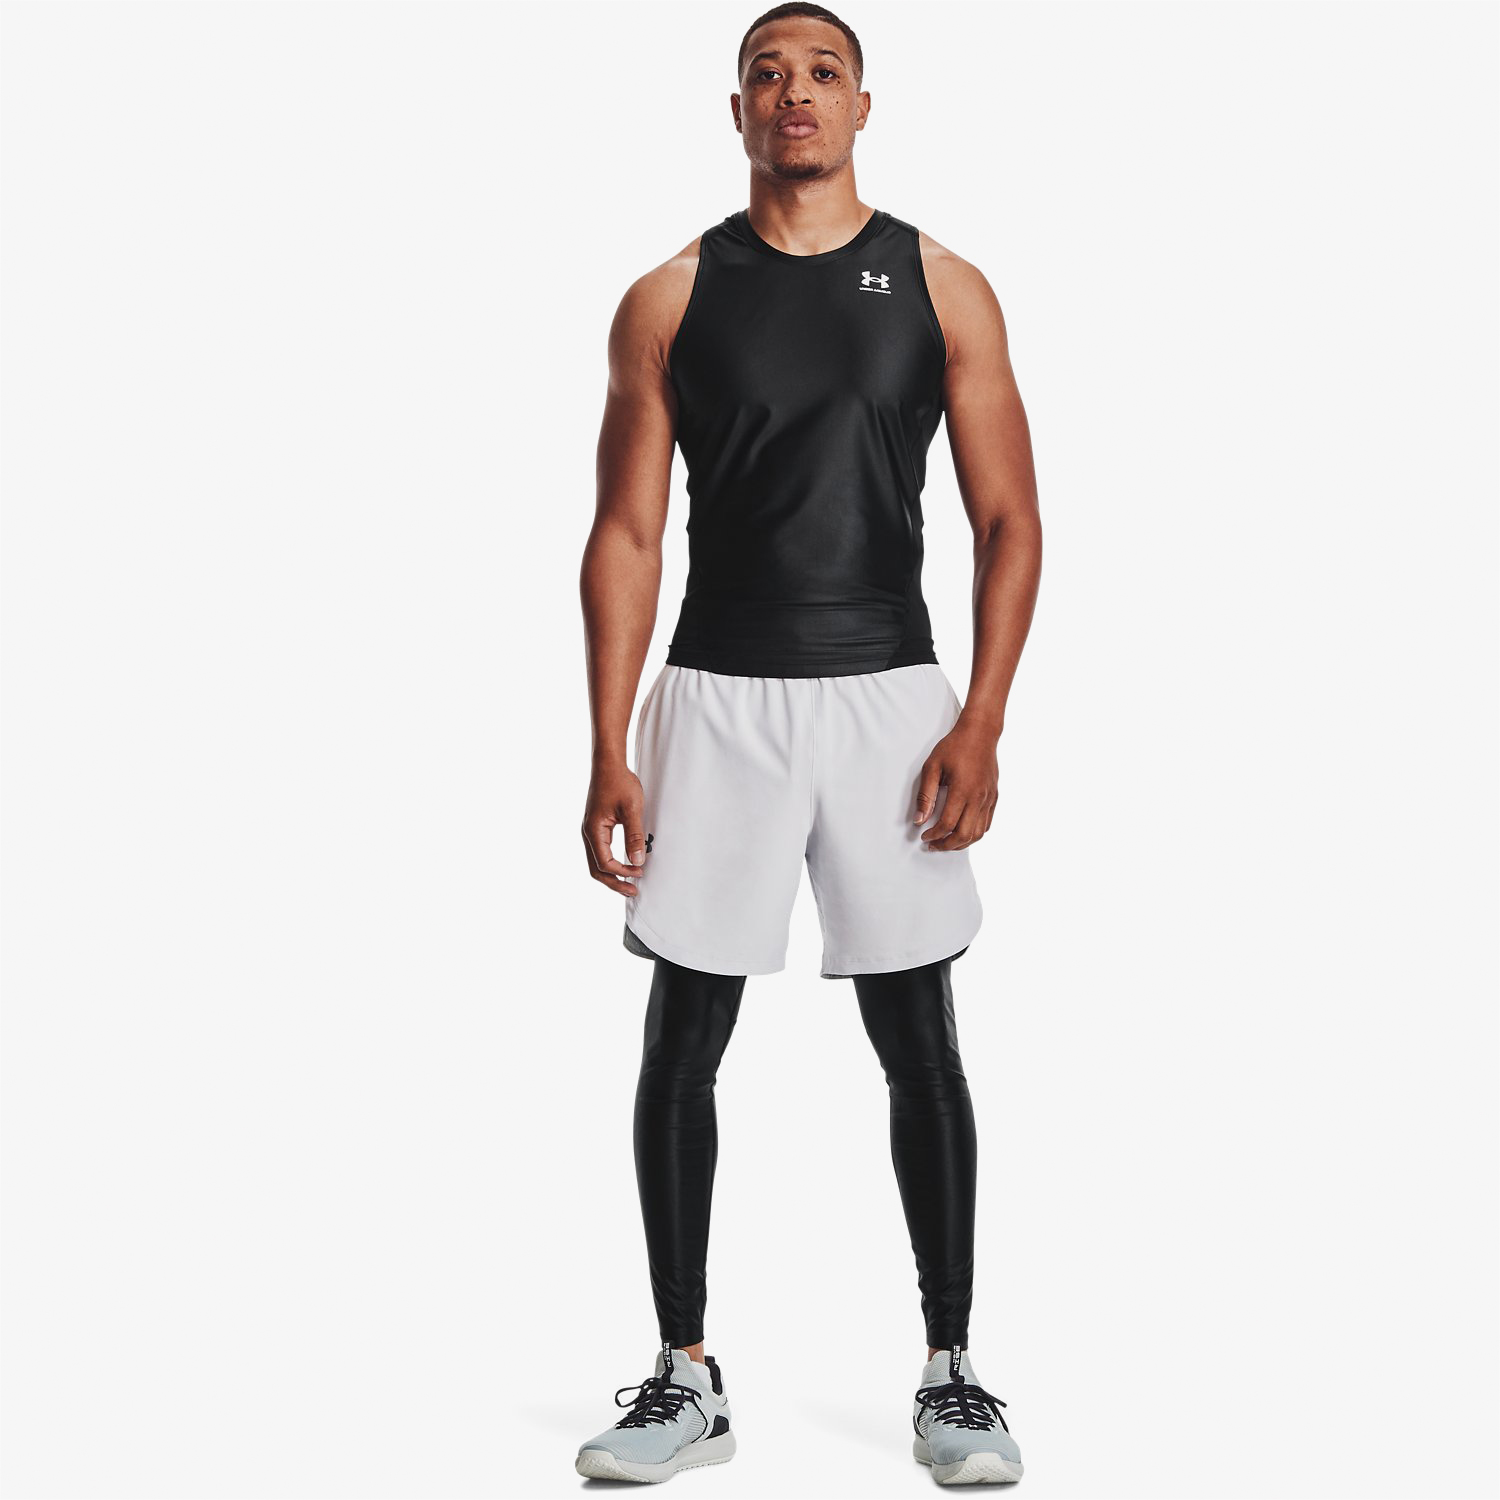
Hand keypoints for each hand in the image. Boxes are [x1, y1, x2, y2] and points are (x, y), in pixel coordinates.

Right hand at [582, 761, 648, 894]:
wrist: (608, 763)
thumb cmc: (619, 782)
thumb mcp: (632, 809)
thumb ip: (634, 836)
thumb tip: (638, 861)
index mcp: (593, 830)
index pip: (605, 862)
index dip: (622, 872)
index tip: (640, 872)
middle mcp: (587, 833)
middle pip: (596, 869)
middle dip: (614, 882)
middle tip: (633, 892)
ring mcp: (590, 830)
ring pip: (596, 861)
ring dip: (612, 874)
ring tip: (629, 883)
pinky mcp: (596, 826)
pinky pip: (600, 851)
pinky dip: (610, 863)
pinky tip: (624, 864)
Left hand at [914, 720, 998, 850]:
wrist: (980, 733)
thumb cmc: (955, 747)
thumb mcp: (932, 767)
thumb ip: (925, 795)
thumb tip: (919, 819)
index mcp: (962, 790)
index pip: (948, 824)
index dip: (934, 835)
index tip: (924, 836)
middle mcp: (978, 797)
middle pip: (964, 834)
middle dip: (947, 845)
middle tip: (933, 845)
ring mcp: (988, 798)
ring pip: (978, 833)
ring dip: (962, 843)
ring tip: (947, 843)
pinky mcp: (993, 797)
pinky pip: (987, 823)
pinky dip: (974, 833)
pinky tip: (962, 832)